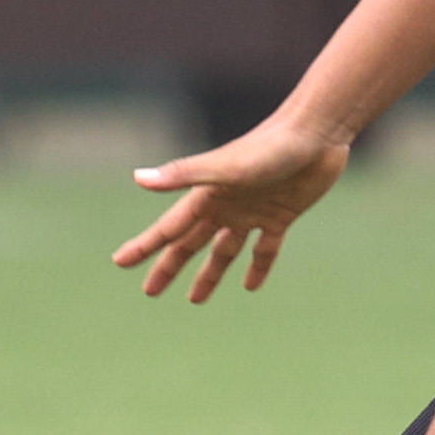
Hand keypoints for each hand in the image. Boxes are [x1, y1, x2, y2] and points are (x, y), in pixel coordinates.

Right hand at [112, 117, 353, 302]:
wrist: (315, 133)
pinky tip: (250, 286)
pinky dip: (257, 267)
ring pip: (224, 250)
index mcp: (206, 197)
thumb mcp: (224, 168)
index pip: (169, 229)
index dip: (144, 247)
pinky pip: (265, 249)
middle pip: (190, 244)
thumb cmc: (269, 148)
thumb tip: (138, 179)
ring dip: (209, 273)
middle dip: (169, 267)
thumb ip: (182, 175)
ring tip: (194, 300)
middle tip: (150, 292)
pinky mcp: (281, 215)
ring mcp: (253, 212)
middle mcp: (225, 206)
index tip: (119, 262)